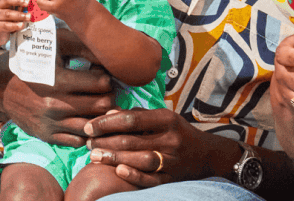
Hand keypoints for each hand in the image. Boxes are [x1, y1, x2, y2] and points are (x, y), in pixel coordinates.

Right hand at [0, 0, 27, 45]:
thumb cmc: (4, 19)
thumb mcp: (10, 10)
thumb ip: (19, 5)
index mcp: (2, 0)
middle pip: (7, 0)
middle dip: (18, 0)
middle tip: (28, 2)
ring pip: (8, 14)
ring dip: (20, 15)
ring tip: (29, 16)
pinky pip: (6, 26)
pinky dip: (15, 25)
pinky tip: (22, 25)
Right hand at [0, 28, 117, 146]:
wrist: (0, 87)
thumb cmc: (30, 65)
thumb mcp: (51, 52)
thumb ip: (78, 50)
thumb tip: (106, 54)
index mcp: (57, 80)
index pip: (101, 83)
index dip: (106, 78)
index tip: (104, 77)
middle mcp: (55, 104)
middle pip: (101, 105)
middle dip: (108, 98)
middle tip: (108, 94)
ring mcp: (50, 122)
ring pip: (91, 126)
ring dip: (99, 118)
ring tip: (100, 110)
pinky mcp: (46, 136)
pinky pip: (77, 141)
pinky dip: (85, 133)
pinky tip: (85, 122)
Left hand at [84, 108, 226, 186]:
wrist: (207, 156)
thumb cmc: (177, 132)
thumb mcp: (161, 118)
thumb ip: (136, 115)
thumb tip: (108, 115)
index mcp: (167, 119)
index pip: (131, 119)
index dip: (107, 123)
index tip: (89, 126)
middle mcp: (170, 139)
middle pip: (132, 140)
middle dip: (105, 141)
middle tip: (87, 143)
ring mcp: (172, 160)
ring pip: (140, 159)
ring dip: (114, 157)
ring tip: (94, 156)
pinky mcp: (172, 178)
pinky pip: (151, 179)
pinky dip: (134, 175)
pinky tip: (117, 171)